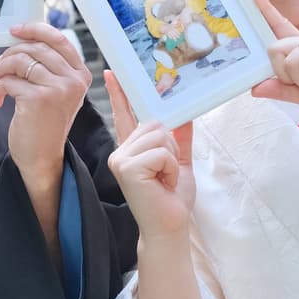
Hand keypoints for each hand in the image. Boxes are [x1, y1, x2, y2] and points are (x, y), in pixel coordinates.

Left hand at [0, 21, 90, 182]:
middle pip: (35, 48)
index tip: (15, 30)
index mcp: (80, 75)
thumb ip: (47, 66)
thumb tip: (22, 39)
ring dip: (0, 71)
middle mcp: (73, 81)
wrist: (41, 158)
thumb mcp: (55, 91)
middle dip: (10, 54)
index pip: (58, 39)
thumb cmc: (44, 123)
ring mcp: (57, 90)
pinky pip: (8, 81)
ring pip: (20, 61)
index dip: (35, 29)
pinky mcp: (38, 100)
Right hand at [105, 71, 194, 238]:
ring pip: (159, 135)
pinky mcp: (126, 166)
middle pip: (154, 123)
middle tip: (166, 172)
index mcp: (132, 148)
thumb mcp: (180, 161)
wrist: (170, 227)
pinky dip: (169, 167)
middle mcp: (121, 150)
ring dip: (171, 158)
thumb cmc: (172, 198)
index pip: (125, 114)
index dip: (119, 93)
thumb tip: (186, 112)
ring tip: (164, 179)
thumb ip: (180, 136)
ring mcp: (121, 158)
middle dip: (170, 145)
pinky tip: (161, 183)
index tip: (112, 72)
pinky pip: (160, 151)